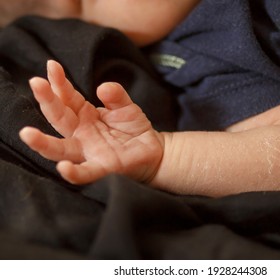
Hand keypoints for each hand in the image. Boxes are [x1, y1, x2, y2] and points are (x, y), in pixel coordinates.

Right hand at [20, 60, 163, 183]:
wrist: (152, 150)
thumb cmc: (134, 127)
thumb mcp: (126, 106)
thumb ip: (116, 95)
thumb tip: (104, 88)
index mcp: (84, 116)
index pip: (67, 98)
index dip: (59, 83)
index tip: (52, 65)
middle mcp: (81, 134)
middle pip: (59, 118)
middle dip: (47, 101)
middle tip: (35, 83)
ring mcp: (89, 152)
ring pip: (61, 149)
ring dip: (43, 143)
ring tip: (27, 134)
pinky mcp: (102, 167)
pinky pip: (85, 172)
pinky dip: (74, 172)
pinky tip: (63, 168)